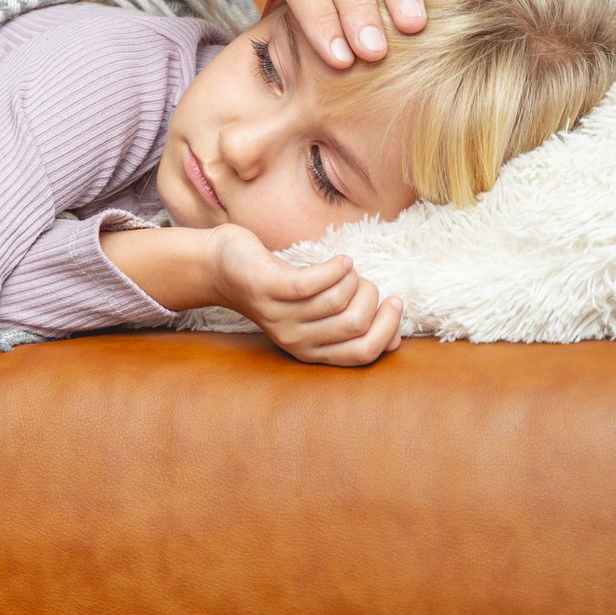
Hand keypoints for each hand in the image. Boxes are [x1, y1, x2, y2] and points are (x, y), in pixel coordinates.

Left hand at [205, 223, 403, 366]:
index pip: (362, 354)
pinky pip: (313, 282)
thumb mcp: (315, 314)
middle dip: (372, 298)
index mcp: (310, 350)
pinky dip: (336, 268)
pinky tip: (340, 260)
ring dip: (352, 279)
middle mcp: (294, 340)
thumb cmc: (279, 287)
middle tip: (363, 281)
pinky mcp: (269, 288)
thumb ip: (349, 328)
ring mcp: (279, 315)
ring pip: (338, 301)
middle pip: (355, 326)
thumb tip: (394, 340)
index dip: (387, 329)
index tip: (394, 302)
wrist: (221, 268)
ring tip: (344, 268)